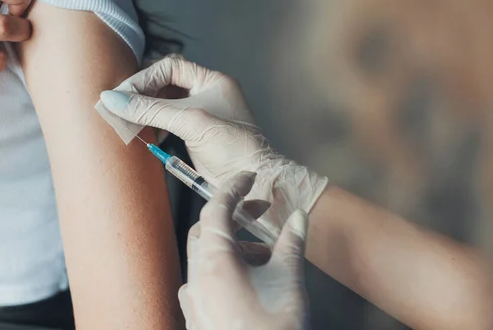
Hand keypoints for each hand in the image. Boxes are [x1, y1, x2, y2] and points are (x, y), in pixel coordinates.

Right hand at [100, 56, 327, 230]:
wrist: (253, 180)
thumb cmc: (233, 147)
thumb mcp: (189, 122)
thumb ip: (150, 110)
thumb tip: (113, 99)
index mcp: (212, 81)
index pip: (170, 68)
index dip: (145, 79)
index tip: (123, 94)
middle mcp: (208, 93)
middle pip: (165, 84)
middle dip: (142, 93)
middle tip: (120, 106)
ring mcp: (202, 113)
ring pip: (165, 103)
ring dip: (146, 110)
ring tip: (128, 120)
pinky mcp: (197, 134)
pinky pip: (169, 121)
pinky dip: (154, 125)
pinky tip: (144, 133)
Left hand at [179, 172, 309, 329]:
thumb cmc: (275, 329)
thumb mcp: (288, 279)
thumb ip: (291, 242)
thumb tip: (298, 217)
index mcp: (212, 261)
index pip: (215, 208)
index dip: (233, 187)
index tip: (249, 177)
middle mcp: (196, 277)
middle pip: (207, 230)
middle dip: (234, 217)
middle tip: (260, 213)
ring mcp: (193, 300)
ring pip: (206, 257)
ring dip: (233, 247)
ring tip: (266, 254)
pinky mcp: (197, 317)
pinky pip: (205, 281)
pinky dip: (224, 270)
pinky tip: (249, 280)